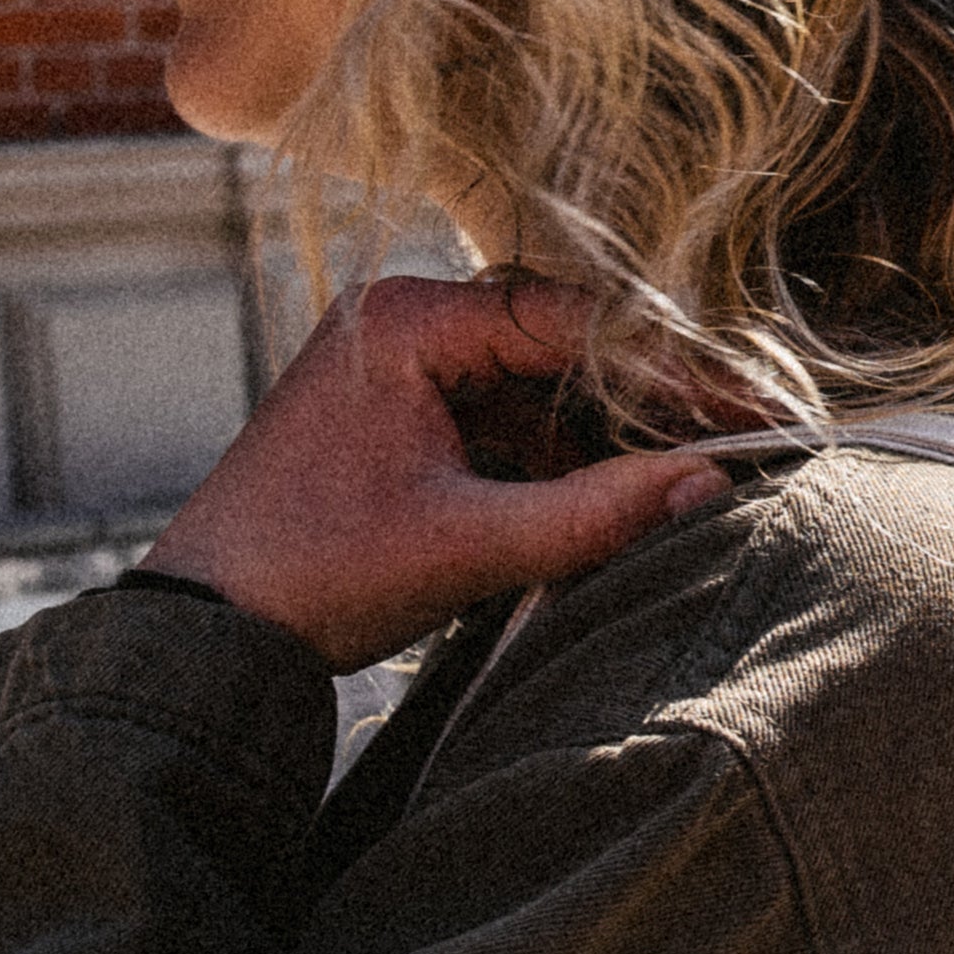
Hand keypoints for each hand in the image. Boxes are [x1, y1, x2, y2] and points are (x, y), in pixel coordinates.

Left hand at [143, 275, 735, 671]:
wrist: (205, 632)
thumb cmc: (313, 573)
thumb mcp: (471, 544)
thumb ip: (597, 513)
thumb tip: (712, 483)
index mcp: (404, 321)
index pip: (572, 321)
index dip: (672, 368)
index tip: (747, 408)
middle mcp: (403, 324)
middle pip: (565, 343)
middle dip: (651, 398)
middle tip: (744, 436)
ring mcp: (403, 369)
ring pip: (544, 384)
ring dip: (611, 432)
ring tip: (692, 476)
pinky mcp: (406, 417)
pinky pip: (511, 420)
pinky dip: (565, 456)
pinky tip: (621, 496)